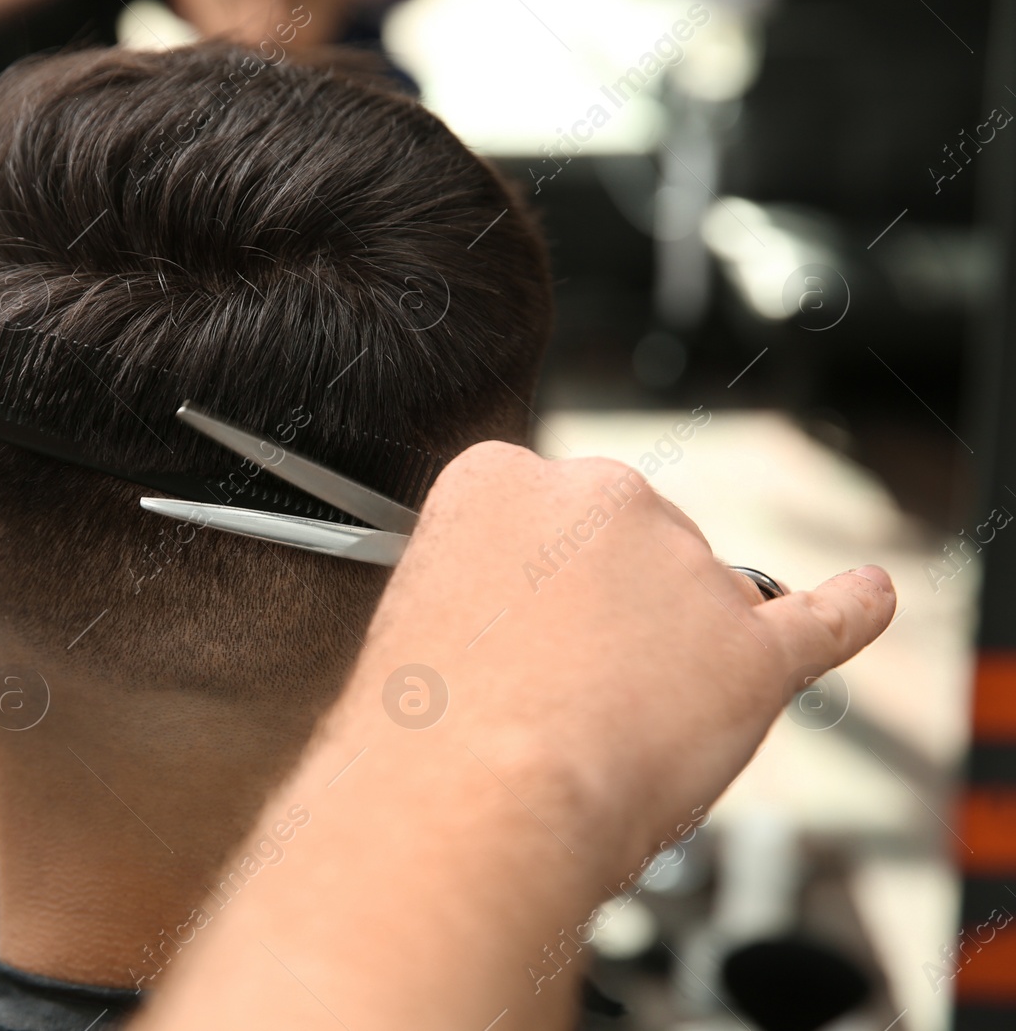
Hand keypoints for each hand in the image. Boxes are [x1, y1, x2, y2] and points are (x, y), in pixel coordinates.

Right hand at [139, 441, 895, 1028]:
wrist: (475, 801)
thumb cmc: (424, 733)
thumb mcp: (417, 621)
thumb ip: (480, 594)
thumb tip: (527, 633)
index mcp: (500, 479)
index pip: (540, 507)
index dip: (536, 584)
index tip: (523, 627)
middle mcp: (600, 497)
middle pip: (633, 538)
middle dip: (615, 607)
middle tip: (564, 691)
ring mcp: (685, 566)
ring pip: (705, 594)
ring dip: (680, 651)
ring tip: (618, 732)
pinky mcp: (752, 645)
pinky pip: (821, 617)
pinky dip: (847, 610)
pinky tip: (863, 597)